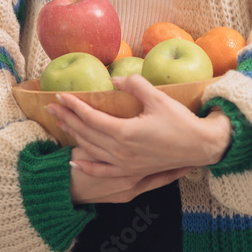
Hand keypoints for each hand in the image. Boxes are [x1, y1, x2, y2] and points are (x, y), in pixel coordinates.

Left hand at [46, 73, 231, 204]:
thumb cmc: (180, 121)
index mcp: (125, 132)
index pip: (91, 117)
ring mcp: (125, 164)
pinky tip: (75, 159)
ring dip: (73, 136)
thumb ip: (134, 85)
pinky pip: (103, 171)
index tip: (60, 96)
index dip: (74, 106)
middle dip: (67, 119)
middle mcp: (121, 151)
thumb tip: (115, 79)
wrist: (199, 147)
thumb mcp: (158, 97)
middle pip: (86, 133)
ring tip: (60, 123)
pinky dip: (87, 165)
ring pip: (91, 149)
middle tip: (51, 107)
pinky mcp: (131, 171)